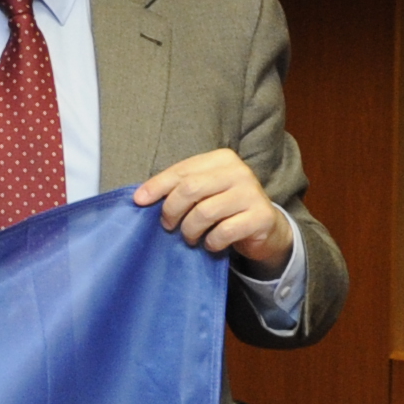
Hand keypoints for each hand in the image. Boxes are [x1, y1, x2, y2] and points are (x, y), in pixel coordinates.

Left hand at [134, 150, 292, 270]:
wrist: (264, 227)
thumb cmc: (225, 207)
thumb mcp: (203, 192)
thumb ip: (178, 189)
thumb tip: (140, 197)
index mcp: (221, 159)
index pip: (182, 170)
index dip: (157, 186)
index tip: (139, 201)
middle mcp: (239, 171)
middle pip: (190, 189)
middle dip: (172, 211)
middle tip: (169, 225)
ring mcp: (252, 193)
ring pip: (204, 212)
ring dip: (190, 230)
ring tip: (191, 237)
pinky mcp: (261, 217)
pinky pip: (224, 232)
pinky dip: (211, 242)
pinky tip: (211, 243)